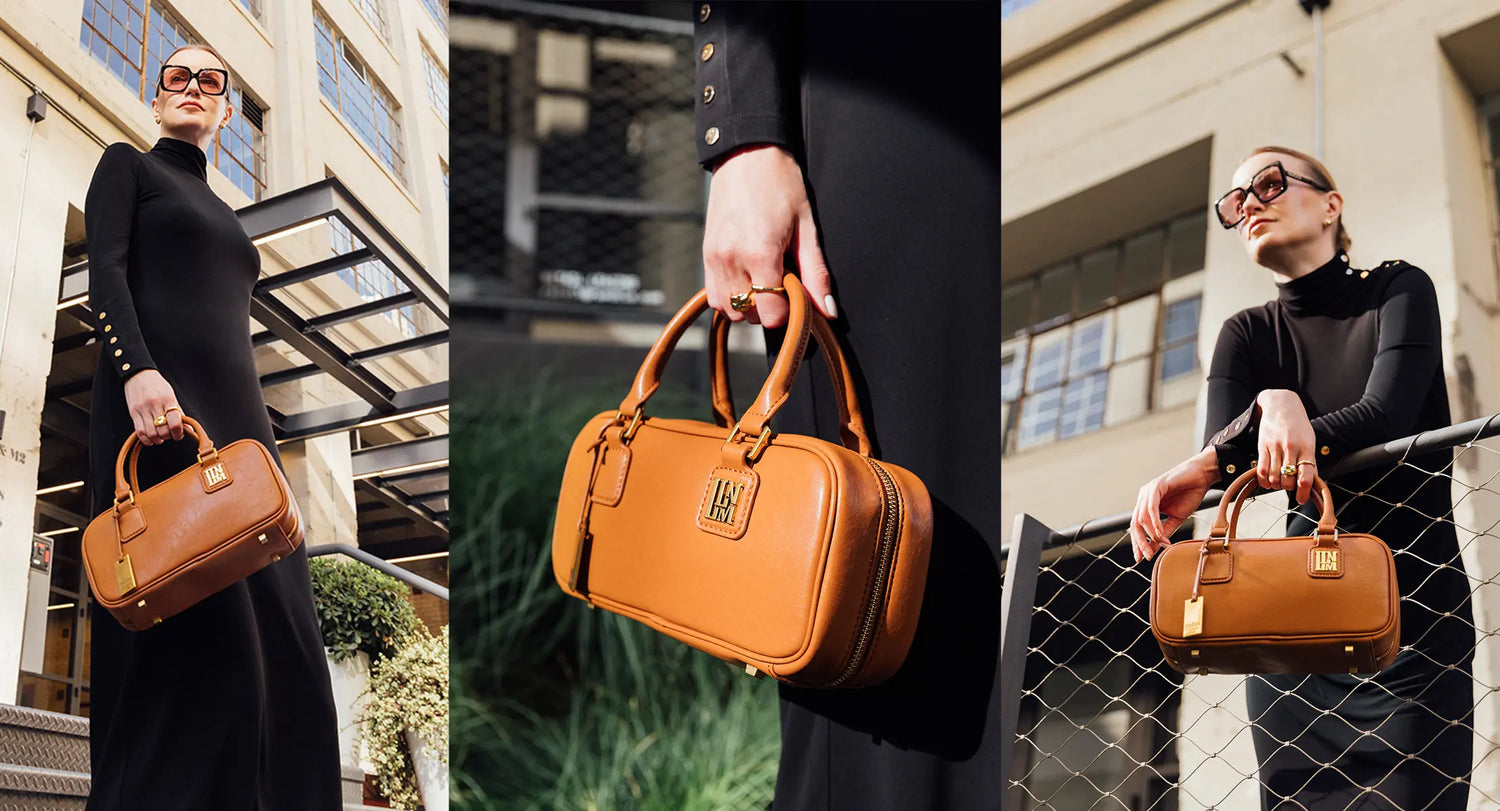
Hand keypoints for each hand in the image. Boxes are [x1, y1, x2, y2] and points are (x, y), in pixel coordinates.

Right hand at [122, 370, 183, 445]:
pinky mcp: (133, 413)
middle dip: (168, 436)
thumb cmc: (157, 385)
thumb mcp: (171, 396)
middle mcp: (155, 405)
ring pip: (151, 433)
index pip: (174, 422)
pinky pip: (139, 431)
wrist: (138, 374)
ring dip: (158, 440)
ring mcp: (143, 409)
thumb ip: (179, 412)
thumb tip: (187, 429)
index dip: (178, 433)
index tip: (179, 435)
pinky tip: (150, 439)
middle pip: (163, 430)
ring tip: (160, 437)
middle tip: (169, 434)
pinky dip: (146, 439)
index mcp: (167, 400)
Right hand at [702, 144, 836, 326]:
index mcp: (760, 254)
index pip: (771, 313)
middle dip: (770, 307)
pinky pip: (715, 296)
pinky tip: (748, 278)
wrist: (747, 154)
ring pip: (730, 310)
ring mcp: (714, 259)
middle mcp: (731, 260)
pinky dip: (731, 296)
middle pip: (750, 315)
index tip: (797, 291)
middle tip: (783, 281)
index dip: (789, 310)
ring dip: (749, 305)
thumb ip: (815, 273)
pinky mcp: (706, 255)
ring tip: (765, 280)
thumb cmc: (780, 184)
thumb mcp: (806, 227)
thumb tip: (828, 311)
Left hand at [1130, 448, 1219, 562]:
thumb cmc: (1189, 494)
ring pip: (1141, 517)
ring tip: (1159, 543)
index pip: (1137, 527)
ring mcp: (1148, 491)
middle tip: (1147, 555)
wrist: (1202, 477)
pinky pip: (1151, 507)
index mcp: (1146, 506)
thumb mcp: (1177, 519)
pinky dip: (1154, 521)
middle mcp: (1143, 498)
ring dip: (1149, 533)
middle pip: (1134, 524)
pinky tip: (1159, 532)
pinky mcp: (1156, 486)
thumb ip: (1164, 532)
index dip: (1137, 543)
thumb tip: (1154, 548)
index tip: (1140, 558)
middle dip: (1139, 542)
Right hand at [1254, 389, 1317, 503]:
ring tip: (1278, 482)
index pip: (1305, 475)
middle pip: (1288, 480)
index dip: (1303, 492)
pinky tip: (1267, 481)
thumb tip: (1308, 482)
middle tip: (1289, 485)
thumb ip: (1309, 460)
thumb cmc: (1297, 425)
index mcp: (1306, 447)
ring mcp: (1276, 447)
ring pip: (1274, 477)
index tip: (1301, 499)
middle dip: (1288, 488)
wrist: (1281, 405)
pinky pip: (1261, 470)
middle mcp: (1291, 448)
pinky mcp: (1263, 446)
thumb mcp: (1309, 440)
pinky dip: (1263, 481)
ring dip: (1276, 485)